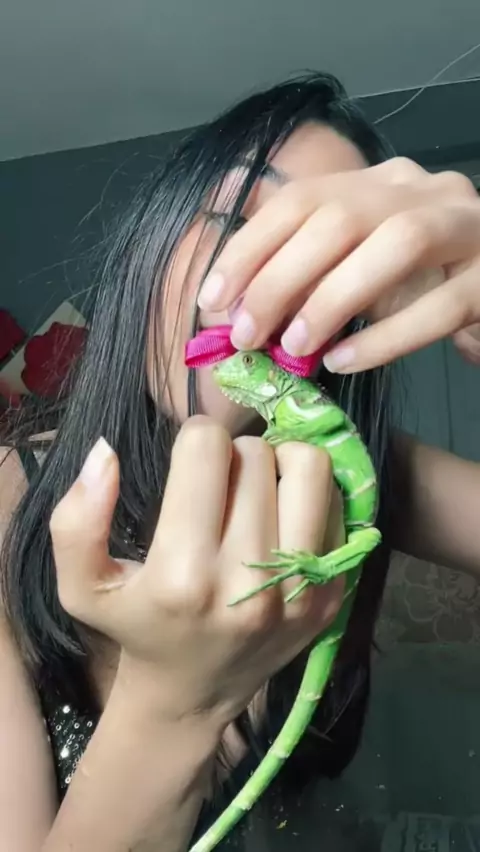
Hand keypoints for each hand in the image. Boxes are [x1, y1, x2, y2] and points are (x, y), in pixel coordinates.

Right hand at [50, 418, 343, 728]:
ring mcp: (300, 589)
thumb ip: (77, 521)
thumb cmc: (136, 626)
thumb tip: (105, 452)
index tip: (188, 463)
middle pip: (255, 454)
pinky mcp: (333, 593)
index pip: (207, 448)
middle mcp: (249, 582)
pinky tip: (282, 517)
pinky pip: (337, 503)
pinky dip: (309, 496)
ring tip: (258, 488)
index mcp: (183, 575)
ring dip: (280, 464)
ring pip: (308, 467)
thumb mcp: (82, 585)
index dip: (193, 440)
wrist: (195, 693)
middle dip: (232, 455)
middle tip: (218, 485)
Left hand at [198, 158, 479, 371]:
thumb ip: (307, 275)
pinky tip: (345, 362)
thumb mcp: (358, 268)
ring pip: (398, 244)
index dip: (250, 247)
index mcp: (379, 183)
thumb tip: (236, 307)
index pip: (302, 199)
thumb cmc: (422, 284)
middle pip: (341, 217)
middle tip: (246, 335)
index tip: (214, 299)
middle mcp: (423, 190)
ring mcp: (467, 227)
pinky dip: (386, 336)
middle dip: (280, 277)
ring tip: (294, 348)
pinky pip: (441, 305)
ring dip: (332, 298)